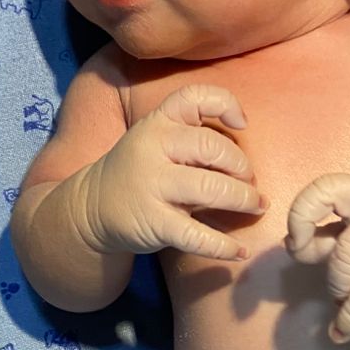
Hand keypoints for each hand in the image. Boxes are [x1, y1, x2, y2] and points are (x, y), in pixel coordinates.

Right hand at [78, 84, 266, 258]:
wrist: (92, 209)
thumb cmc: (141, 173)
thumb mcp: (156, 141)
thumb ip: (194, 139)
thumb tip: (246, 161)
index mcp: (158, 123)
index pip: (193, 97)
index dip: (224, 104)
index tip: (241, 126)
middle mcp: (153, 148)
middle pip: (211, 146)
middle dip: (241, 165)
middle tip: (250, 182)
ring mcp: (152, 185)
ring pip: (210, 187)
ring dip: (243, 198)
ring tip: (257, 206)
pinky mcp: (154, 221)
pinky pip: (197, 235)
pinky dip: (224, 246)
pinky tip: (239, 252)